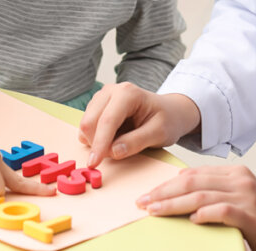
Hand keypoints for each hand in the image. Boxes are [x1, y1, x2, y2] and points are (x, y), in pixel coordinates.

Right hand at [78, 82, 200, 167]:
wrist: (169, 111)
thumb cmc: (167, 120)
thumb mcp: (159, 133)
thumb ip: (136, 142)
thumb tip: (113, 152)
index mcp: (128, 93)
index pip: (107, 121)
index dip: (99, 144)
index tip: (94, 164)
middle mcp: (111, 91)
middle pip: (90, 121)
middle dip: (96, 143)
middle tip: (113, 156)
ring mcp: (102, 97)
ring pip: (86, 124)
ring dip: (96, 141)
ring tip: (120, 143)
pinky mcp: (97, 106)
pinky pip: (88, 126)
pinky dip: (96, 138)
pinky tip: (113, 138)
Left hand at [137, 165, 255, 250]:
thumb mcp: (237, 198)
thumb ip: (213, 192)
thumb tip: (179, 191)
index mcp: (234, 173)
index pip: (193, 174)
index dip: (167, 183)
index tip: (147, 193)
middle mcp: (240, 180)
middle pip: (192, 182)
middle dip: (163, 192)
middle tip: (142, 202)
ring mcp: (247, 196)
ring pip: (201, 195)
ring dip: (174, 204)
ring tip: (154, 211)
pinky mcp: (252, 215)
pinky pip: (222, 210)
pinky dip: (204, 213)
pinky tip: (191, 219)